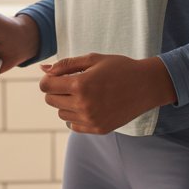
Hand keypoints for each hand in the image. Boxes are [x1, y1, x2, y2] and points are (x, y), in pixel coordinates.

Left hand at [38, 53, 176, 133]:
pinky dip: (76, 116)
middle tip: (73, 82)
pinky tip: (89, 105)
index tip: (58, 76)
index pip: (46, 87)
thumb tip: (42, 70)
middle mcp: (83, 104)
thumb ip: (65, 64)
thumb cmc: (119, 68)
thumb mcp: (93, 59)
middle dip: (56, 90)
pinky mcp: (98, 129)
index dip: (49, 80)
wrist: (146, 85)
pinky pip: (73, 125)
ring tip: (84, 93)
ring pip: (61, 113)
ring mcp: (91, 119)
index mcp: (80, 84)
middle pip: (50, 100)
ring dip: (66, 103)